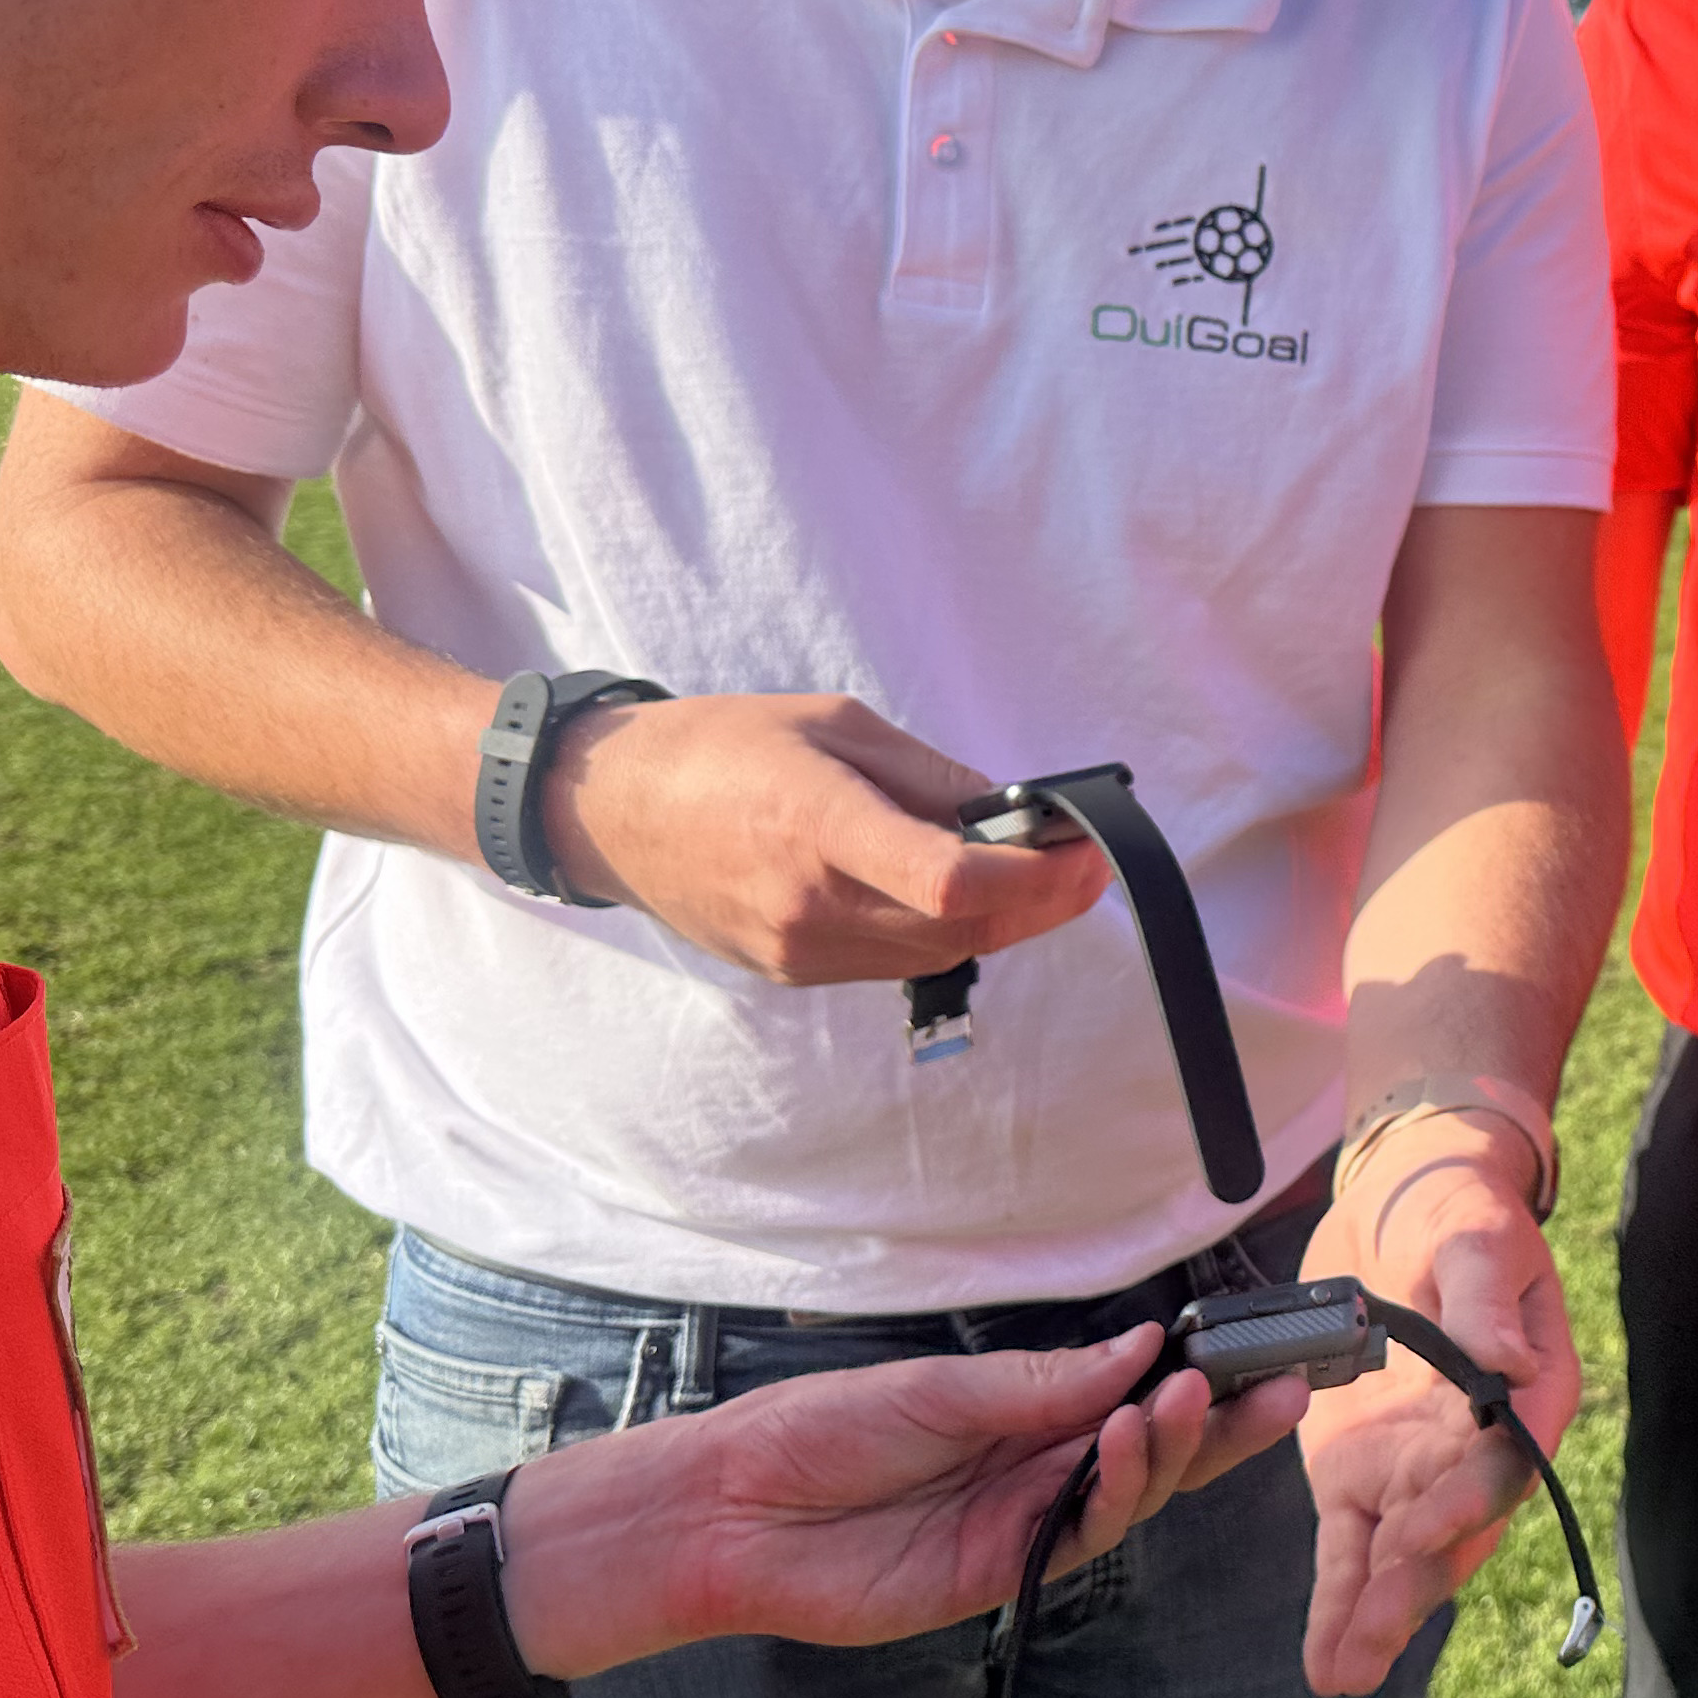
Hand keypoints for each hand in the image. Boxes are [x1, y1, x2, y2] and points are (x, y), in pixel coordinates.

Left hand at [520, 1327, 1306, 1675]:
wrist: (730, 1513)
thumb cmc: (817, 1432)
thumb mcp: (934, 1388)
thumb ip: (1041, 1383)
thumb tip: (1140, 1346)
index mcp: (1019, 1410)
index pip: (1127, 1393)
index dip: (1193, 1377)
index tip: (1254, 1350)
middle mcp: (1033, 1466)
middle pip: (1151, 1448)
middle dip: (1220, 1421)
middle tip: (1281, 1388)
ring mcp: (1021, 1522)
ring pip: (1130, 1494)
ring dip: (1172, 1448)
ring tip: (1190, 1400)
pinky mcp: (1000, 1575)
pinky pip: (1080, 1538)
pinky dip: (1116, 1492)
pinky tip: (1129, 1444)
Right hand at [534, 692, 1106, 982]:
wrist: (611, 810)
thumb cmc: (722, 747)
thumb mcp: (836, 725)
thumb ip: (929, 776)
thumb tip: (1010, 814)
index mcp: (820, 824)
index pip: (951, 879)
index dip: (1037, 877)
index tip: (1086, 852)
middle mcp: (810, 903)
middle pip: (961, 926)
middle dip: (1040, 901)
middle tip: (1084, 864)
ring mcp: (797, 950)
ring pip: (936, 953)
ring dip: (998, 920)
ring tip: (1032, 874)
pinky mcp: (790, 972)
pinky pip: (892, 962)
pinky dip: (940, 931)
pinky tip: (955, 893)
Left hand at [1295, 1126, 1578, 1695]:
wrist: (1401, 1199)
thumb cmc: (1453, 1209)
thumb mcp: (1472, 1236)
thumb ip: (1483, 1300)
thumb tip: (1510, 1366)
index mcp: (1525, 1390)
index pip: (1501, 1462)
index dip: (1462, 1504)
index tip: (1413, 1536)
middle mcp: (1477, 1445)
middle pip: (1454, 1529)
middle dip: (1412, 1588)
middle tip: (1371, 1643)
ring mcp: (1417, 1468)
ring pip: (1402, 1556)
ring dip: (1375, 1615)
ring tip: (1343, 1674)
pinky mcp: (1360, 1476)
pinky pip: (1351, 1549)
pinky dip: (1336, 1601)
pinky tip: (1323, 1661)